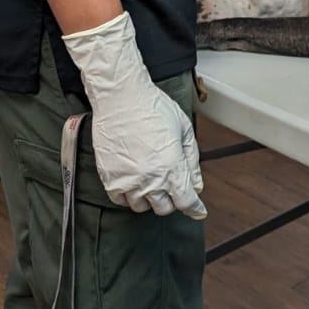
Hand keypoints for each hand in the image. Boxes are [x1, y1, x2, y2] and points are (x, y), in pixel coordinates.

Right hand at [62, 11, 205, 218]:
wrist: (120, 98)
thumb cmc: (152, 108)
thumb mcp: (183, 129)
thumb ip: (192, 160)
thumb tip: (196, 184)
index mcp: (171, 167)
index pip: (186, 201)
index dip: (194, 208)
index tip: (198, 211)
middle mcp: (150, 179)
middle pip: (164, 208)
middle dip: (172, 199)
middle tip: (171, 184)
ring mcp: (128, 181)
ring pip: (142, 207)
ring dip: (150, 198)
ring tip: (151, 179)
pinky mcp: (110, 179)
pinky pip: (121, 201)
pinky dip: (129, 196)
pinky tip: (134, 182)